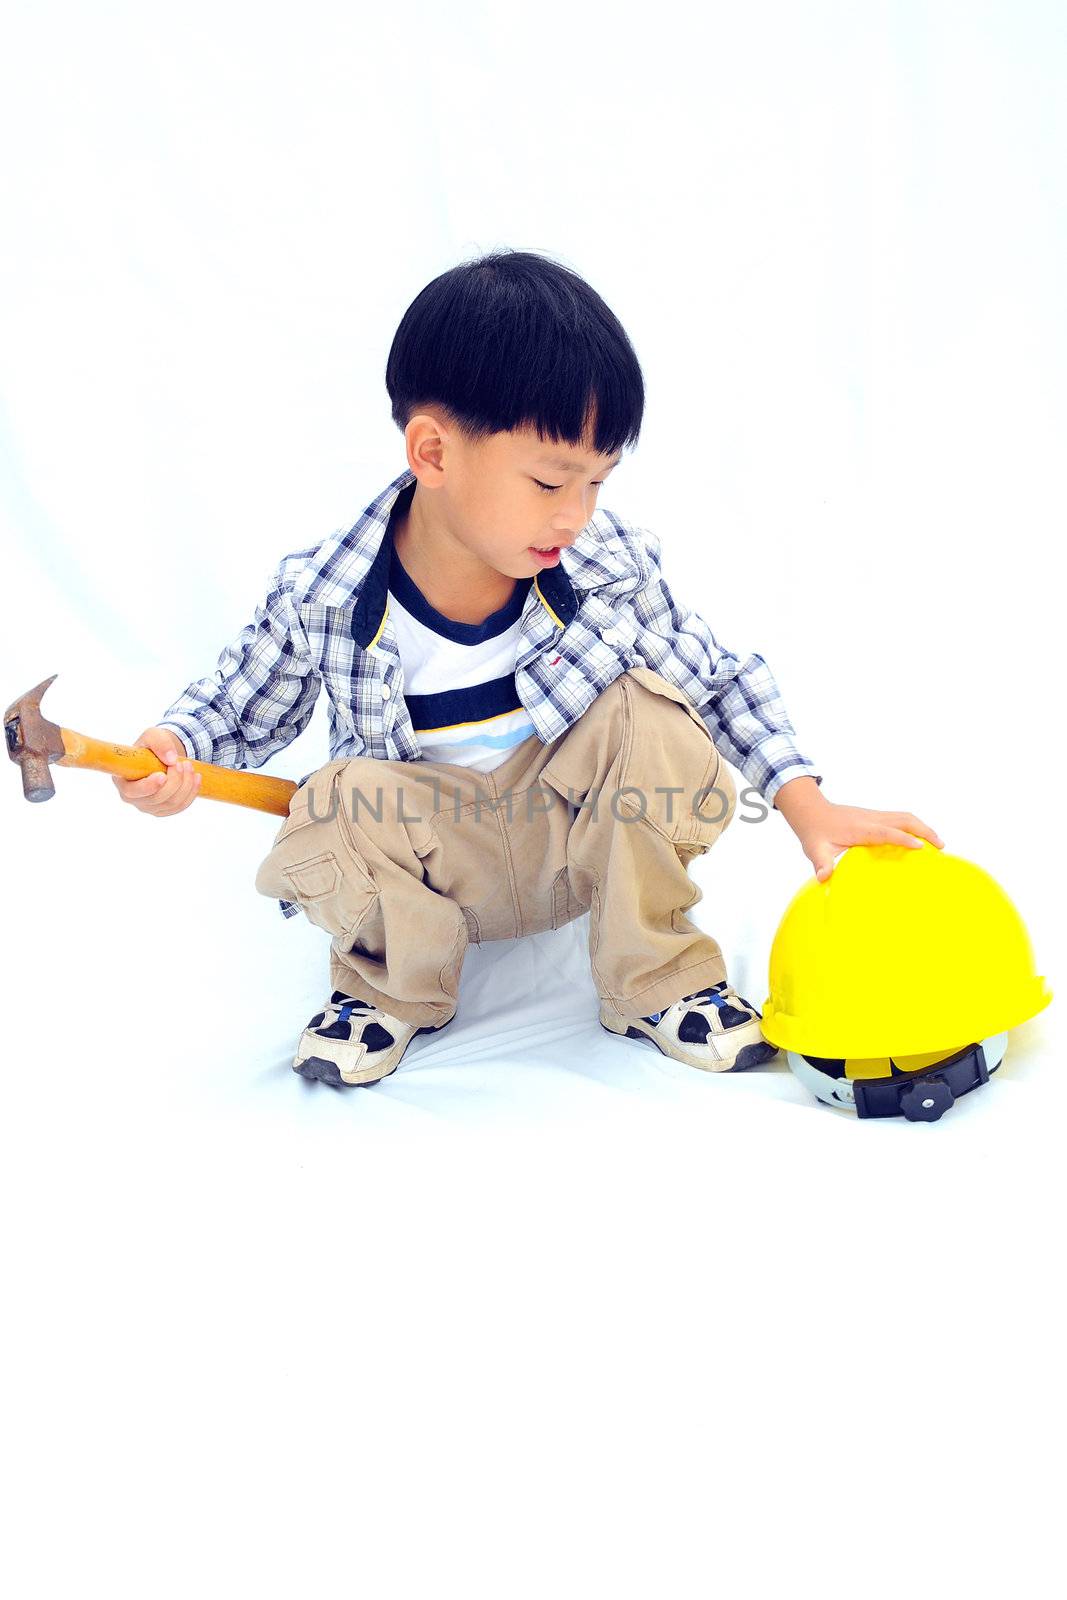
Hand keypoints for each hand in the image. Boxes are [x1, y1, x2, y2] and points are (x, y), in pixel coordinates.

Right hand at [112, 727, 199, 815]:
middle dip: (174, 781)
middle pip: (157, 798)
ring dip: (186, 785)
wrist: (160, 755)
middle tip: (182, 763)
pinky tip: (196, 777)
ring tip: (189, 766)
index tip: (163, 776)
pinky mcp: (164, 809)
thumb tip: (171, 759)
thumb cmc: (151, 746)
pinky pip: (180, 806)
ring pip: (172, 803)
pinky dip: (191, 792)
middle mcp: (134, 798)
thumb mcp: (153, 736)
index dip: (149, 786)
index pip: (132, 792)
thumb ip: (159, 743)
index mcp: (123, 781)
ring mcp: (149, 806)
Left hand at [790, 800, 944, 882]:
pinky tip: (921, 840)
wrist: (811, 812)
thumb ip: (821, 864)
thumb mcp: (815, 849)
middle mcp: (871, 818)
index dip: (903, 839)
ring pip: (905, 817)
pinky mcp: (876, 816)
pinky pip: (899, 819)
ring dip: (923, 828)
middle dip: (924, 831)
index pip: (886, 831)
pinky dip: (914, 827)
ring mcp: (874, 815)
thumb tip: (824, 878)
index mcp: (859, 828)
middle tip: (941, 847)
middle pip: (904, 819)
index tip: (921, 847)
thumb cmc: (814, 833)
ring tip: (939, 844)